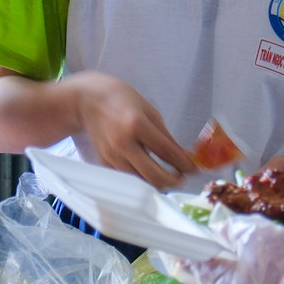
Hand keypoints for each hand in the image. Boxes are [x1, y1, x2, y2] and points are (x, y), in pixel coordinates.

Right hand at [63, 72, 198, 188]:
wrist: (88, 100)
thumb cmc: (123, 101)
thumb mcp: (150, 112)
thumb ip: (167, 137)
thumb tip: (185, 158)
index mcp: (137, 125)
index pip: (167, 152)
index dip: (185, 165)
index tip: (195, 170)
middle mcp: (123, 143)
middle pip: (154, 175)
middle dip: (173, 181)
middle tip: (182, 178)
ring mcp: (111, 155)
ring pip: (141, 181)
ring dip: (158, 183)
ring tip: (168, 176)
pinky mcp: (104, 162)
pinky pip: (127, 178)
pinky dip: (141, 179)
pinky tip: (149, 171)